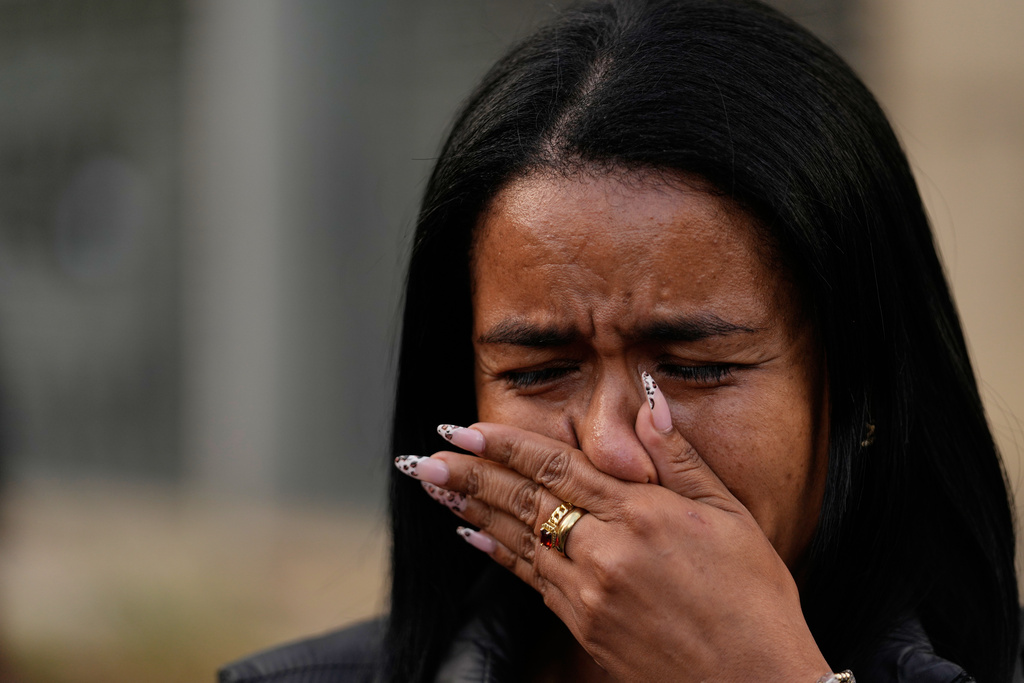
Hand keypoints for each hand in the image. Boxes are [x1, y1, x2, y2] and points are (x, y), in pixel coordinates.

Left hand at [396, 388, 829, 681]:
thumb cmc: (752, 597)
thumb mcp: (728, 514)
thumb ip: (678, 455)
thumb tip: (649, 397)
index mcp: (641, 514)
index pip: (556, 467)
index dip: (505, 446)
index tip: (464, 429)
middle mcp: (605, 551)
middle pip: (523, 501)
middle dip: (469, 475)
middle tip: (424, 456)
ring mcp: (589, 593)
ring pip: (517, 539)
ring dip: (470, 510)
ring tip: (435, 487)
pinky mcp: (585, 625)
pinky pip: (530, 580)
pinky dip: (497, 554)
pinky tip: (471, 537)